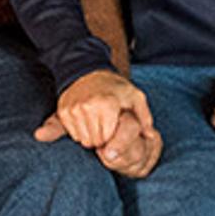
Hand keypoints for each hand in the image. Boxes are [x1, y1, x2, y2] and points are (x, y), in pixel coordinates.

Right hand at [33, 67, 156, 169]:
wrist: (89, 74)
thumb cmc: (115, 89)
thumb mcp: (135, 97)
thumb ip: (145, 117)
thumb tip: (151, 136)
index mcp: (107, 103)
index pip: (108, 138)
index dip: (114, 137)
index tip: (115, 127)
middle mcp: (88, 106)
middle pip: (95, 141)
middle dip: (102, 138)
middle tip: (106, 125)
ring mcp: (73, 109)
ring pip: (83, 140)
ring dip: (91, 136)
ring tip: (97, 122)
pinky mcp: (63, 111)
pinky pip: (74, 135)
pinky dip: (81, 132)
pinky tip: (87, 120)